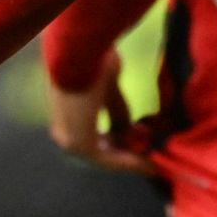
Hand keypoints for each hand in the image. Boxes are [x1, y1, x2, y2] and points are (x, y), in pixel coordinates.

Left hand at [48, 50, 158, 177]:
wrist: (79, 53)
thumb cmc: (92, 61)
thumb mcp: (108, 88)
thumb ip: (116, 110)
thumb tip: (126, 125)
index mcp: (66, 119)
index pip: (95, 139)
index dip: (119, 144)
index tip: (140, 145)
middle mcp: (63, 133)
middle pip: (100, 152)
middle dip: (127, 154)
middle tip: (151, 158)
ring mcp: (69, 140)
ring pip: (104, 158)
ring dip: (130, 161)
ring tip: (153, 164)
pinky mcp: (80, 143)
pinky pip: (107, 160)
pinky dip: (129, 162)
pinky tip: (149, 163)